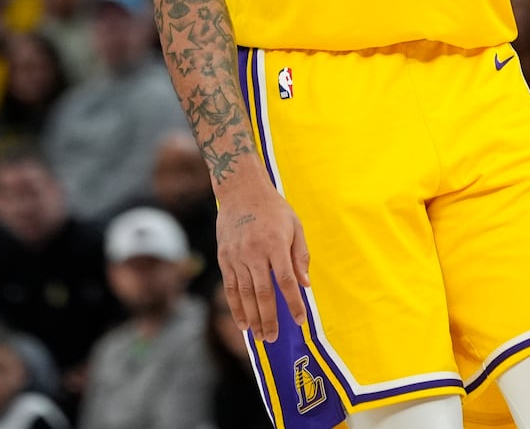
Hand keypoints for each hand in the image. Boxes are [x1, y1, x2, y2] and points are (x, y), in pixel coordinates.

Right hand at [217, 184, 310, 342]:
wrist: (241, 190)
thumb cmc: (273, 208)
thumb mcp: (294, 226)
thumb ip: (300, 256)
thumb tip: (305, 284)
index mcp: (275, 244)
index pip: (285, 281)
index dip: (293, 303)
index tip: (300, 320)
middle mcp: (254, 252)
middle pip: (262, 293)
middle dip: (269, 319)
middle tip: (273, 338)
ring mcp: (236, 256)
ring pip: (244, 294)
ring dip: (252, 318)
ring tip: (259, 336)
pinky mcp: (224, 258)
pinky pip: (230, 288)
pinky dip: (235, 307)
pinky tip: (242, 322)